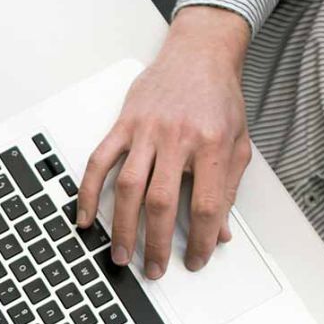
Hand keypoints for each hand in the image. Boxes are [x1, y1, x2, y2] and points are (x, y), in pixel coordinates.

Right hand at [76, 6, 252, 278]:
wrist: (199, 53)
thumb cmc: (218, 98)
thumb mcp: (237, 143)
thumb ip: (228, 188)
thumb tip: (221, 232)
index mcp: (211, 143)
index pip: (206, 204)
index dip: (202, 239)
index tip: (197, 260)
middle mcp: (177, 137)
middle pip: (161, 202)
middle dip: (157, 243)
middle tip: (154, 269)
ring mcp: (146, 130)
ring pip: (128, 187)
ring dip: (122, 226)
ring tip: (121, 254)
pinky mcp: (124, 124)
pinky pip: (99, 162)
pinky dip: (88, 192)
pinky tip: (85, 217)